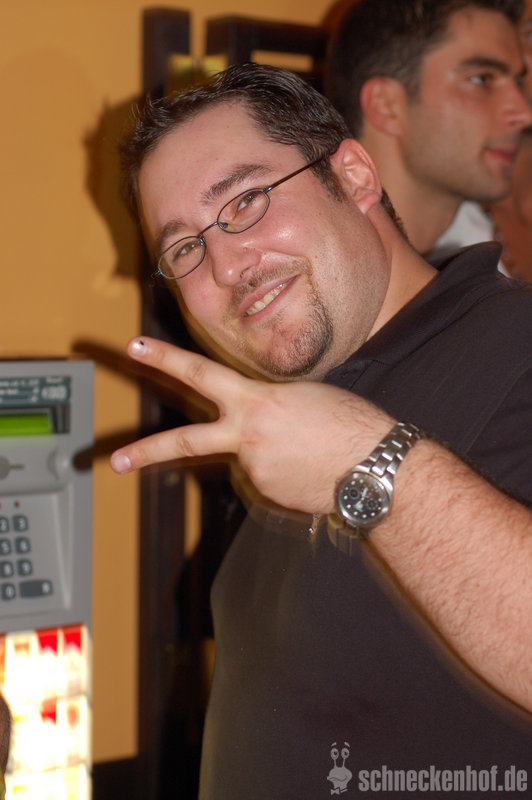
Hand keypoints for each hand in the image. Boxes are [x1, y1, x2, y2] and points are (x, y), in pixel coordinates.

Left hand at [110, 337, 394, 513]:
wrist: (374, 469)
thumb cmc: (350, 424)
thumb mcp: (304, 396)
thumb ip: (268, 405)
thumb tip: (255, 424)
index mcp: (255, 400)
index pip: (200, 373)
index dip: (165, 358)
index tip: (136, 347)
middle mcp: (246, 435)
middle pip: (185, 442)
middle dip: (145, 451)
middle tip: (113, 460)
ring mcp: (252, 469)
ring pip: (246, 460)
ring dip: (271, 456)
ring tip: (312, 452)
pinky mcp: (265, 494)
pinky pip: (265, 479)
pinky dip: (282, 474)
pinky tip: (309, 470)